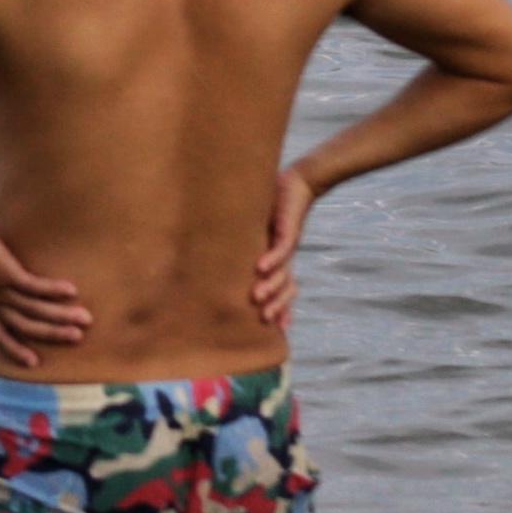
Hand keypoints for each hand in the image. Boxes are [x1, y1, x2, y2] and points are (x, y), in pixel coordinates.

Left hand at [0, 219, 90, 372]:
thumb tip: (0, 279)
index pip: (0, 336)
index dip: (16, 350)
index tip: (33, 363)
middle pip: (26, 327)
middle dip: (53, 334)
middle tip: (77, 338)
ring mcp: (1, 292)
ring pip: (35, 310)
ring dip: (61, 316)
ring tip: (84, 318)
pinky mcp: (8, 276)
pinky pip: (35, 287)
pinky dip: (54, 290)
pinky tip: (71, 290)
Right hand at [251, 165, 312, 329]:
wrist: (298, 184)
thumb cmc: (274, 205)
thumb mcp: (257, 229)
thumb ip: (243, 244)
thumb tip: (213, 253)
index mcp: (278, 260)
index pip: (282, 289)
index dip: (281, 308)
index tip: (274, 328)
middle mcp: (285, 258)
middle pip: (285, 288)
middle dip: (276, 304)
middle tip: (263, 319)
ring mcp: (288, 246)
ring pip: (283, 273)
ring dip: (271, 286)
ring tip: (257, 296)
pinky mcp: (289, 231)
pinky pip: (282, 249)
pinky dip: (272, 259)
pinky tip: (260, 267)